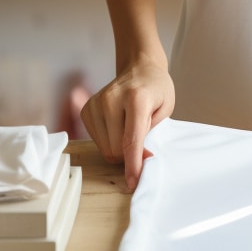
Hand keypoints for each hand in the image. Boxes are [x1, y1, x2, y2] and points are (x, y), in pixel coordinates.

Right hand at [81, 57, 174, 191]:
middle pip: (116, 148)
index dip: (133, 164)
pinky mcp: (86, 109)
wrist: (139, 69)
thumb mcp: (165, 109)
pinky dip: (110, 141)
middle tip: (144, 141)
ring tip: (130, 128)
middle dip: (130, 154)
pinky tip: (119, 126)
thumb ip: (152, 134)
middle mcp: (111, 100)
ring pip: (105, 148)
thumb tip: (140, 160)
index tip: (133, 181)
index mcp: (136, 98)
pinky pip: (97, 141)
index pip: (131, 139)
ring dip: (120, 148)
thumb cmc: (156, 89)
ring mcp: (95, 104)